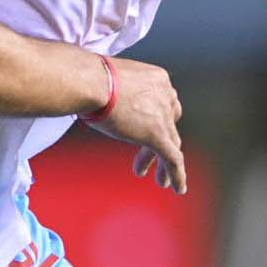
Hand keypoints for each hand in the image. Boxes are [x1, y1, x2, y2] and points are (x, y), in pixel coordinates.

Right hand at [91, 57, 186, 194]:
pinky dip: (178, 175)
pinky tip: (177, 189)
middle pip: (168, 123)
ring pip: (171, 143)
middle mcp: (165, 95)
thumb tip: (97, 98)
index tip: (139, 132)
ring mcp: (163, 115)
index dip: (155, 120)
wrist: (91, 81)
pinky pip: (173, 159)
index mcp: (157, 79)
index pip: (162, 104)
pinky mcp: (157, 135)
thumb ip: (113, 92)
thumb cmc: (88, 77)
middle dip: (159, 142)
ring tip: (159, 180)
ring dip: (164, 163)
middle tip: (144, 158)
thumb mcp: (108, 81)